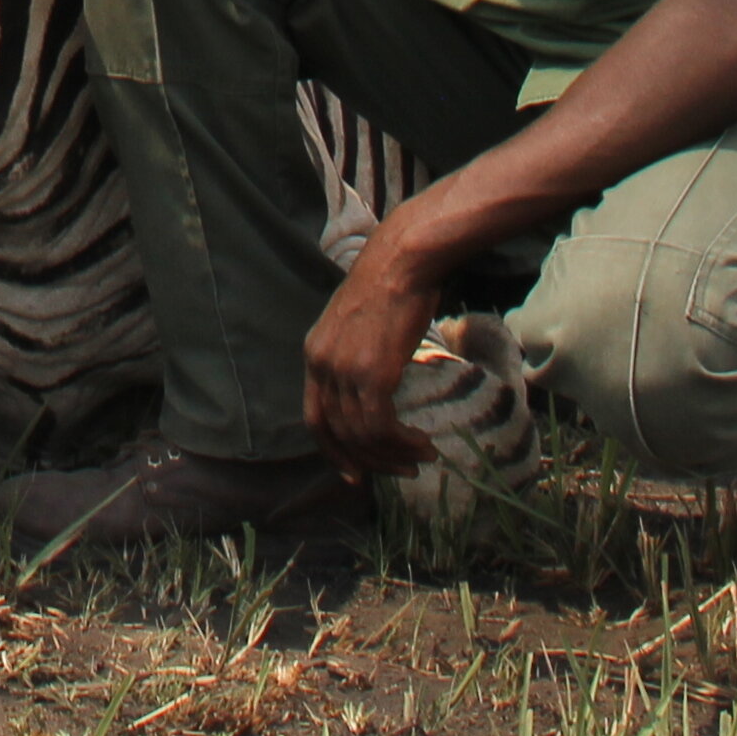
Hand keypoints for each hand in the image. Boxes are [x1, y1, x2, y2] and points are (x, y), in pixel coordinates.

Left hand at [300, 246, 440, 480]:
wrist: (402, 262)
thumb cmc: (390, 287)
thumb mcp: (357, 324)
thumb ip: (354, 356)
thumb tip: (372, 390)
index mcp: (313, 353)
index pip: (314, 418)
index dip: (333, 451)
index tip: (357, 473)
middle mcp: (321, 365)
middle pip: (337, 433)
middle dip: (369, 461)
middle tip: (400, 471)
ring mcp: (343, 370)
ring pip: (361, 435)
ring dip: (394, 455)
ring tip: (421, 457)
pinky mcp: (371, 374)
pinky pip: (380, 426)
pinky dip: (402, 443)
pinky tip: (422, 443)